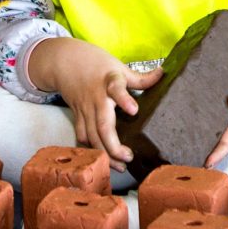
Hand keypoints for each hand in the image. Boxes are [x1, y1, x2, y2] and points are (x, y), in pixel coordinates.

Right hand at [29, 38, 164, 170]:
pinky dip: (91, 149)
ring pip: (91, 136)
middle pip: (102, 125)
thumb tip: (163, 74)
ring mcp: (85, 109)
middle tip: (128, 157)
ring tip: (120, 167)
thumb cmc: (96, 63)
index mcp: (109, 82)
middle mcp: (96, 98)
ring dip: (104, 154)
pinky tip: (102, 160)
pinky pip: (82, 136)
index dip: (124, 99)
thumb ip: (140, 77)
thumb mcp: (119, 66)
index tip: (134, 110)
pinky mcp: (77, 116)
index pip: (116, 90)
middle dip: (114, 146)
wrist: (64, 61)